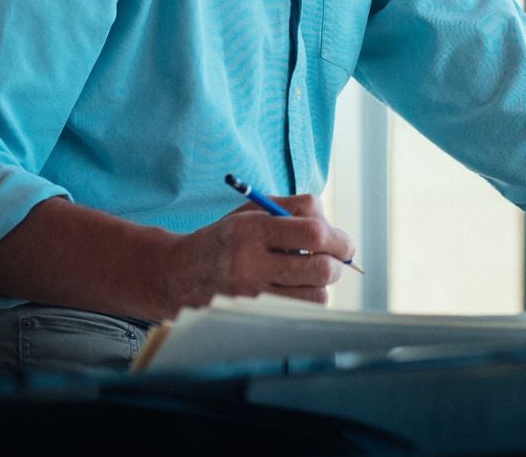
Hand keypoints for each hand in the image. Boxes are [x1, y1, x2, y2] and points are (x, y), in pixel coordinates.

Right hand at [162, 193, 355, 312]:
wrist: (181, 273)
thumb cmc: (229, 237)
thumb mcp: (254, 209)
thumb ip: (296, 209)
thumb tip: (334, 229)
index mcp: (251, 229)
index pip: (313, 234)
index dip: (339, 239)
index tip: (344, 243)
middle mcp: (250, 264)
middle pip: (320, 269)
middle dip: (337, 263)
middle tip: (335, 258)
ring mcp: (251, 296)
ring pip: (315, 296)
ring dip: (323, 283)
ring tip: (309, 272)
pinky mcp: (252, 316)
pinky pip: (300, 312)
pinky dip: (308, 298)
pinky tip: (296, 287)